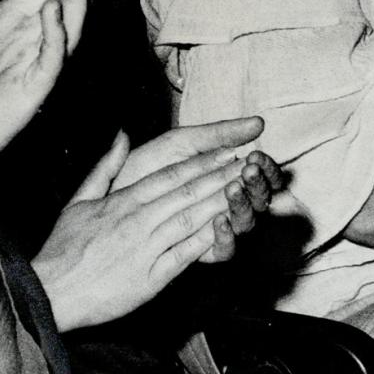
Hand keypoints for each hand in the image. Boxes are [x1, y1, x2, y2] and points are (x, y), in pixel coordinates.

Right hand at [31, 132, 262, 330]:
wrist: (52, 289)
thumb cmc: (64, 248)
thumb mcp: (78, 201)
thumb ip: (104, 169)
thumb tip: (121, 137)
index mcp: (122, 201)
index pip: (170, 175)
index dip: (202, 162)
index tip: (227, 151)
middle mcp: (138, 220)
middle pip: (187, 193)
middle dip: (222, 177)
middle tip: (251, 164)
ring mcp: (147, 247)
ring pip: (190, 219)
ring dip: (222, 203)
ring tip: (247, 190)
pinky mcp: (152, 276)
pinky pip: (185, 255)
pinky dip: (208, 241)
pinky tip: (229, 229)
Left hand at [110, 116, 283, 261]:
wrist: (108, 200)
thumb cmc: (142, 168)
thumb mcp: (178, 143)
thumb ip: (216, 133)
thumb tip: (258, 123)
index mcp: (222, 177)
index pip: (257, 174)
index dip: (265, 166)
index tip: (259, 153)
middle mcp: (222, 204)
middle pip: (258, 199)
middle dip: (259, 184)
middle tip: (252, 170)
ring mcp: (211, 227)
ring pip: (244, 223)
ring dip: (244, 205)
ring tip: (235, 187)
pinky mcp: (197, 250)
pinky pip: (223, 249)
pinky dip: (225, 236)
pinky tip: (220, 221)